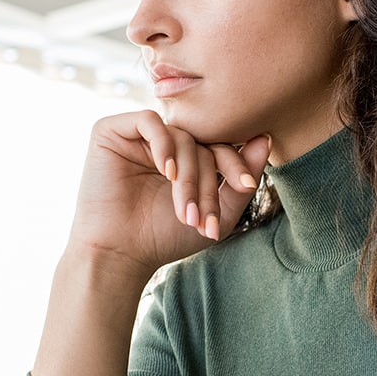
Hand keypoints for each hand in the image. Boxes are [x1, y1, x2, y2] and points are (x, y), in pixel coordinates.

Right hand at [68, 110, 269, 276]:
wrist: (120, 254)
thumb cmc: (163, 237)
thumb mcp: (216, 213)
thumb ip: (240, 181)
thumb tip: (264, 138)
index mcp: (186, 157)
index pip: (219, 146)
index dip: (236, 163)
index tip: (247, 185)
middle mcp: (163, 142)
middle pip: (202, 142)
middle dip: (209, 180)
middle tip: (205, 215)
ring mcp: (138, 135)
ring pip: (180, 136)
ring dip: (188, 175)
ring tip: (184, 210)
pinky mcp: (111, 130)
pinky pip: (149, 121)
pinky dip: (163, 145)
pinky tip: (166, 172)